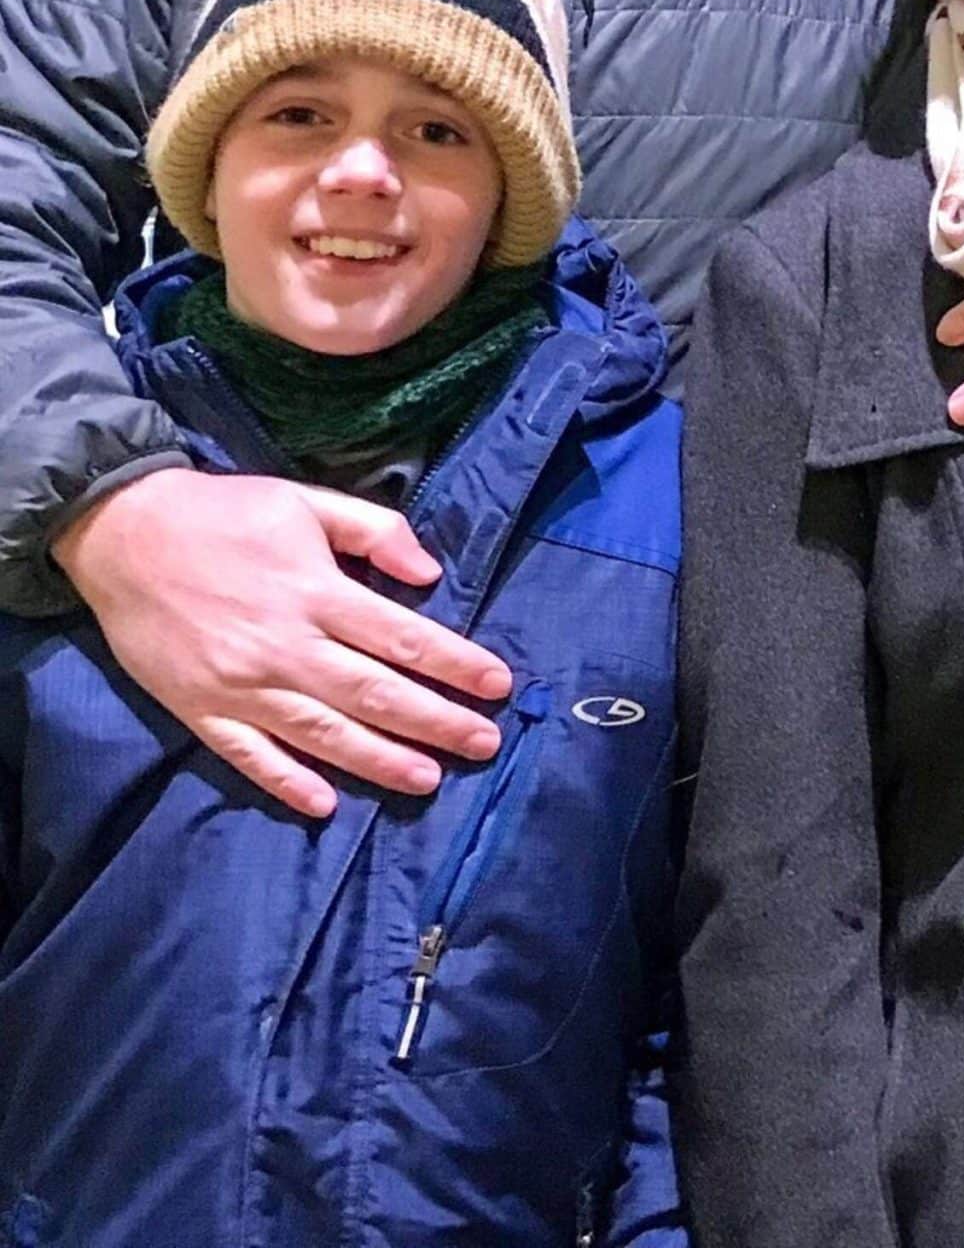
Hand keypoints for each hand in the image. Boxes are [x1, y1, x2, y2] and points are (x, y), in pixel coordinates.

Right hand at [51, 469, 513, 819]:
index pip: (404, 637)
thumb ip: (374, 531)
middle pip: (375, 695)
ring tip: (428, 780)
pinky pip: (249, 756)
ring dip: (380, 762)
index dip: (456, 664)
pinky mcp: (200, 710)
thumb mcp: (306, 501)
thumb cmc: (224, 514)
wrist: (122, 535)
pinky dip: (286, 783)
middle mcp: (285, 647)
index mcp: (316, 592)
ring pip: (323, 735)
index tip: (499, 686)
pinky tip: (324, 805)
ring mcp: (241, 686)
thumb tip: (430, 572)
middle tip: (484, 744)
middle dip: (437, 722)